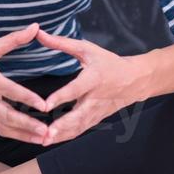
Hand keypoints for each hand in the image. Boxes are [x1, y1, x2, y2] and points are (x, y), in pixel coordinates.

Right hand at [0, 22, 51, 143]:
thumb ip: (13, 39)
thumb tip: (35, 27)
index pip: (10, 90)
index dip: (27, 98)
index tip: (43, 106)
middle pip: (8, 116)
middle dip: (28, 125)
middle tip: (47, 131)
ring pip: (4, 128)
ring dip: (24, 135)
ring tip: (43, 139)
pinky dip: (14, 136)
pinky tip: (29, 138)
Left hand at [35, 28, 153, 145]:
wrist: (134, 80)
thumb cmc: (108, 62)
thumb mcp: (87, 49)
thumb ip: (62, 43)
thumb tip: (39, 33)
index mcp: (93, 78)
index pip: (75, 89)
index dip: (61, 97)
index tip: (46, 105)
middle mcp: (95, 98)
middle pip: (78, 115)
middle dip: (62, 126)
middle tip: (46, 134)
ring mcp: (97, 111)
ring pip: (79, 126)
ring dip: (62, 135)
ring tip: (44, 140)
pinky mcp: (97, 119)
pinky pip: (81, 130)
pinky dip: (67, 136)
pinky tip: (51, 140)